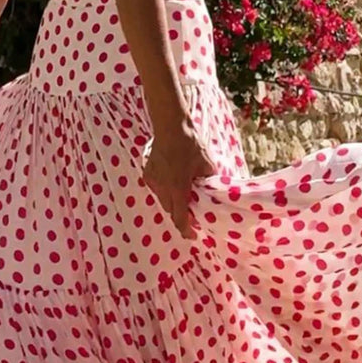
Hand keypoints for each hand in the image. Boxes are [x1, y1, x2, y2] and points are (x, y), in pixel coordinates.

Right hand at [142, 122, 217, 240]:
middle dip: (181, 213)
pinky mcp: (147, 174)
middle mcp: (162, 188)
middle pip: (171, 211)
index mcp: (177, 188)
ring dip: (173, 201)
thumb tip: (214, 193)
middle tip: (193, 210)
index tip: (193, 235)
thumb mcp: (206, 165)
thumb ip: (209, 183)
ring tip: (183, 191)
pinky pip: (157, 189)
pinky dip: (165, 190)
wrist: (170, 127)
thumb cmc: (191, 145)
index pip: (180, 218)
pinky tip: (173, 179)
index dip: (186, 230)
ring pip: (163, 200)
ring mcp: (152, 181)